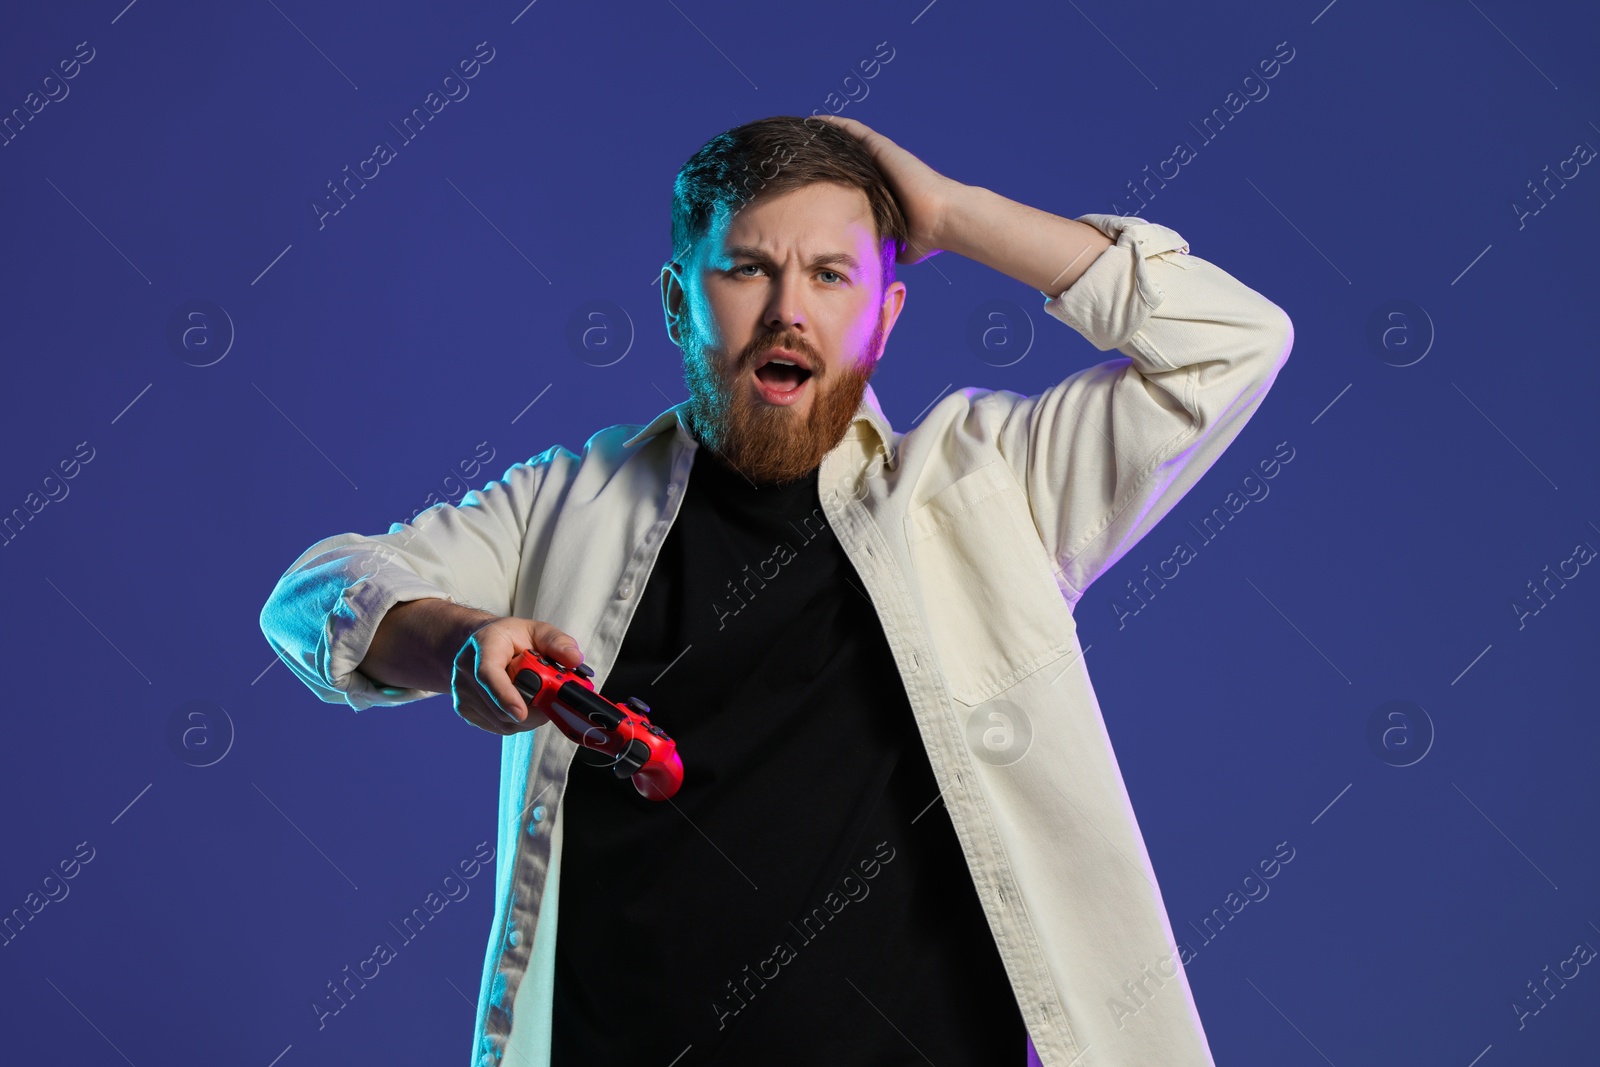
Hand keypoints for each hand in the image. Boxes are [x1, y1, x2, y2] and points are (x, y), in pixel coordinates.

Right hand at [451, 616, 584, 735]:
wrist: (477, 646)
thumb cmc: (509, 639)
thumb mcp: (536, 630)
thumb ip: (557, 642)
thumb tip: (575, 659)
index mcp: (484, 646)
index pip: (488, 674)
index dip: (505, 695)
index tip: (521, 713)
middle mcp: (467, 671)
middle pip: (499, 706)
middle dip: (532, 708)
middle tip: (551, 697)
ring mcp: (463, 694)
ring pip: (503, 721)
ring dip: (528, 715)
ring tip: (535, 694)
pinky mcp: (466, 711)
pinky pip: (499, 727)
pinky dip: (517, 720)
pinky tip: (521, 702)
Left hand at [810, 115, 964, 264]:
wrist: (943, 220)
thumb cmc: (928, 237)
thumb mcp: (902, 249)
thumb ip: (888, 250)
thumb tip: (877, 262)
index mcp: (884, 193)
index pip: (852, 182)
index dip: (833, 180)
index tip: (811, 183)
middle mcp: (881, 172)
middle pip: (847, 159)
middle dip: (824, 156)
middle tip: (799, 155)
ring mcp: (882, 158)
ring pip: (848, 141)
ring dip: (826, 136)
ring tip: (802, 133)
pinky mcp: (882, 148)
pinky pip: (853, 130)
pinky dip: (834, 124)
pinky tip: (815, 121)